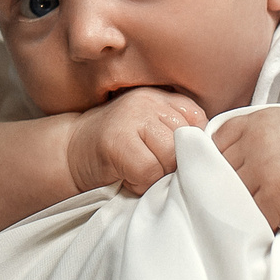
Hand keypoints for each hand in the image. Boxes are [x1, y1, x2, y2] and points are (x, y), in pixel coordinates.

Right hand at [64, 88, 205, 195]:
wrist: (68, 152)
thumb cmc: (117, 149)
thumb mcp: (151, 132)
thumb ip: (178, 135)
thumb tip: (210, 158)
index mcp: (162, 97)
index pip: (199, 121)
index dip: (190, 148)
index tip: (170, 157)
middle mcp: (149, 100)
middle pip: (186, 142)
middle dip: (172, 164)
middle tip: (150, 166)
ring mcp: (132, 117)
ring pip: (170, 157)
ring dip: (156, 175)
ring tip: (136, 170)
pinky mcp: (117, 140)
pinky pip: (149, 171)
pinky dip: (140, 183)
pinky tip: (125, 176)